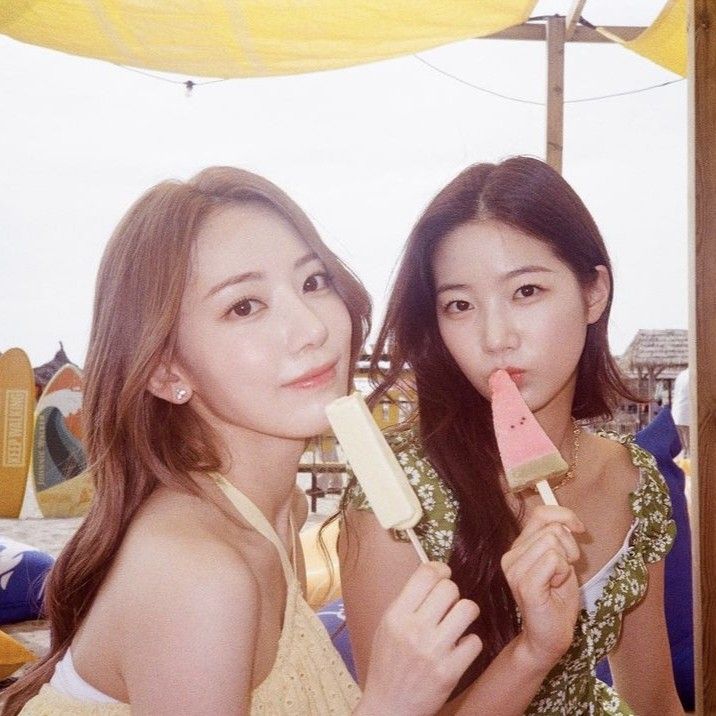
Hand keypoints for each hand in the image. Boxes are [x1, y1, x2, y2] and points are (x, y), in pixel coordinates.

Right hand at [357, 562, 480, 715]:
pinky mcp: (450, 672)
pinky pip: (475, 641)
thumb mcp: (387, 626)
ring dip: (466, 614)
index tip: (444, 574)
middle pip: (450, 588)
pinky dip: (470, 644)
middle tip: (449, 606)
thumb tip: (435, 574)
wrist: (389, 707)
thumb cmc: (388, 663)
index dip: (440, 569)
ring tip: (459, 623)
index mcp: (396, 615)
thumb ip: (408, 601)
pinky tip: (459, 649)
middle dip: (453, 594)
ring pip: (468, 609)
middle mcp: (414, 629)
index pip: (426, 574)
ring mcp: (434, 651)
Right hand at [501, 505, 583, 667]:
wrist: (548, 638)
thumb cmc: (556, 602)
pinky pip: (553, 559)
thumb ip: (557, 539)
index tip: (579, 529)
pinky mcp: (525, 584)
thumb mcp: (559, 562)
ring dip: (566, 562)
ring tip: (558, 581)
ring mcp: (515, 569)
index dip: (564, 514)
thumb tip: (567, 521)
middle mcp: (511, 555)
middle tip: (564, 572)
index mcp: (517, 547)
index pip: (540, 513)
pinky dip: (563, 572)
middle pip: (552, 529)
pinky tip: (555, 587)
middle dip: (570, 548)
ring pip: (553, 542)